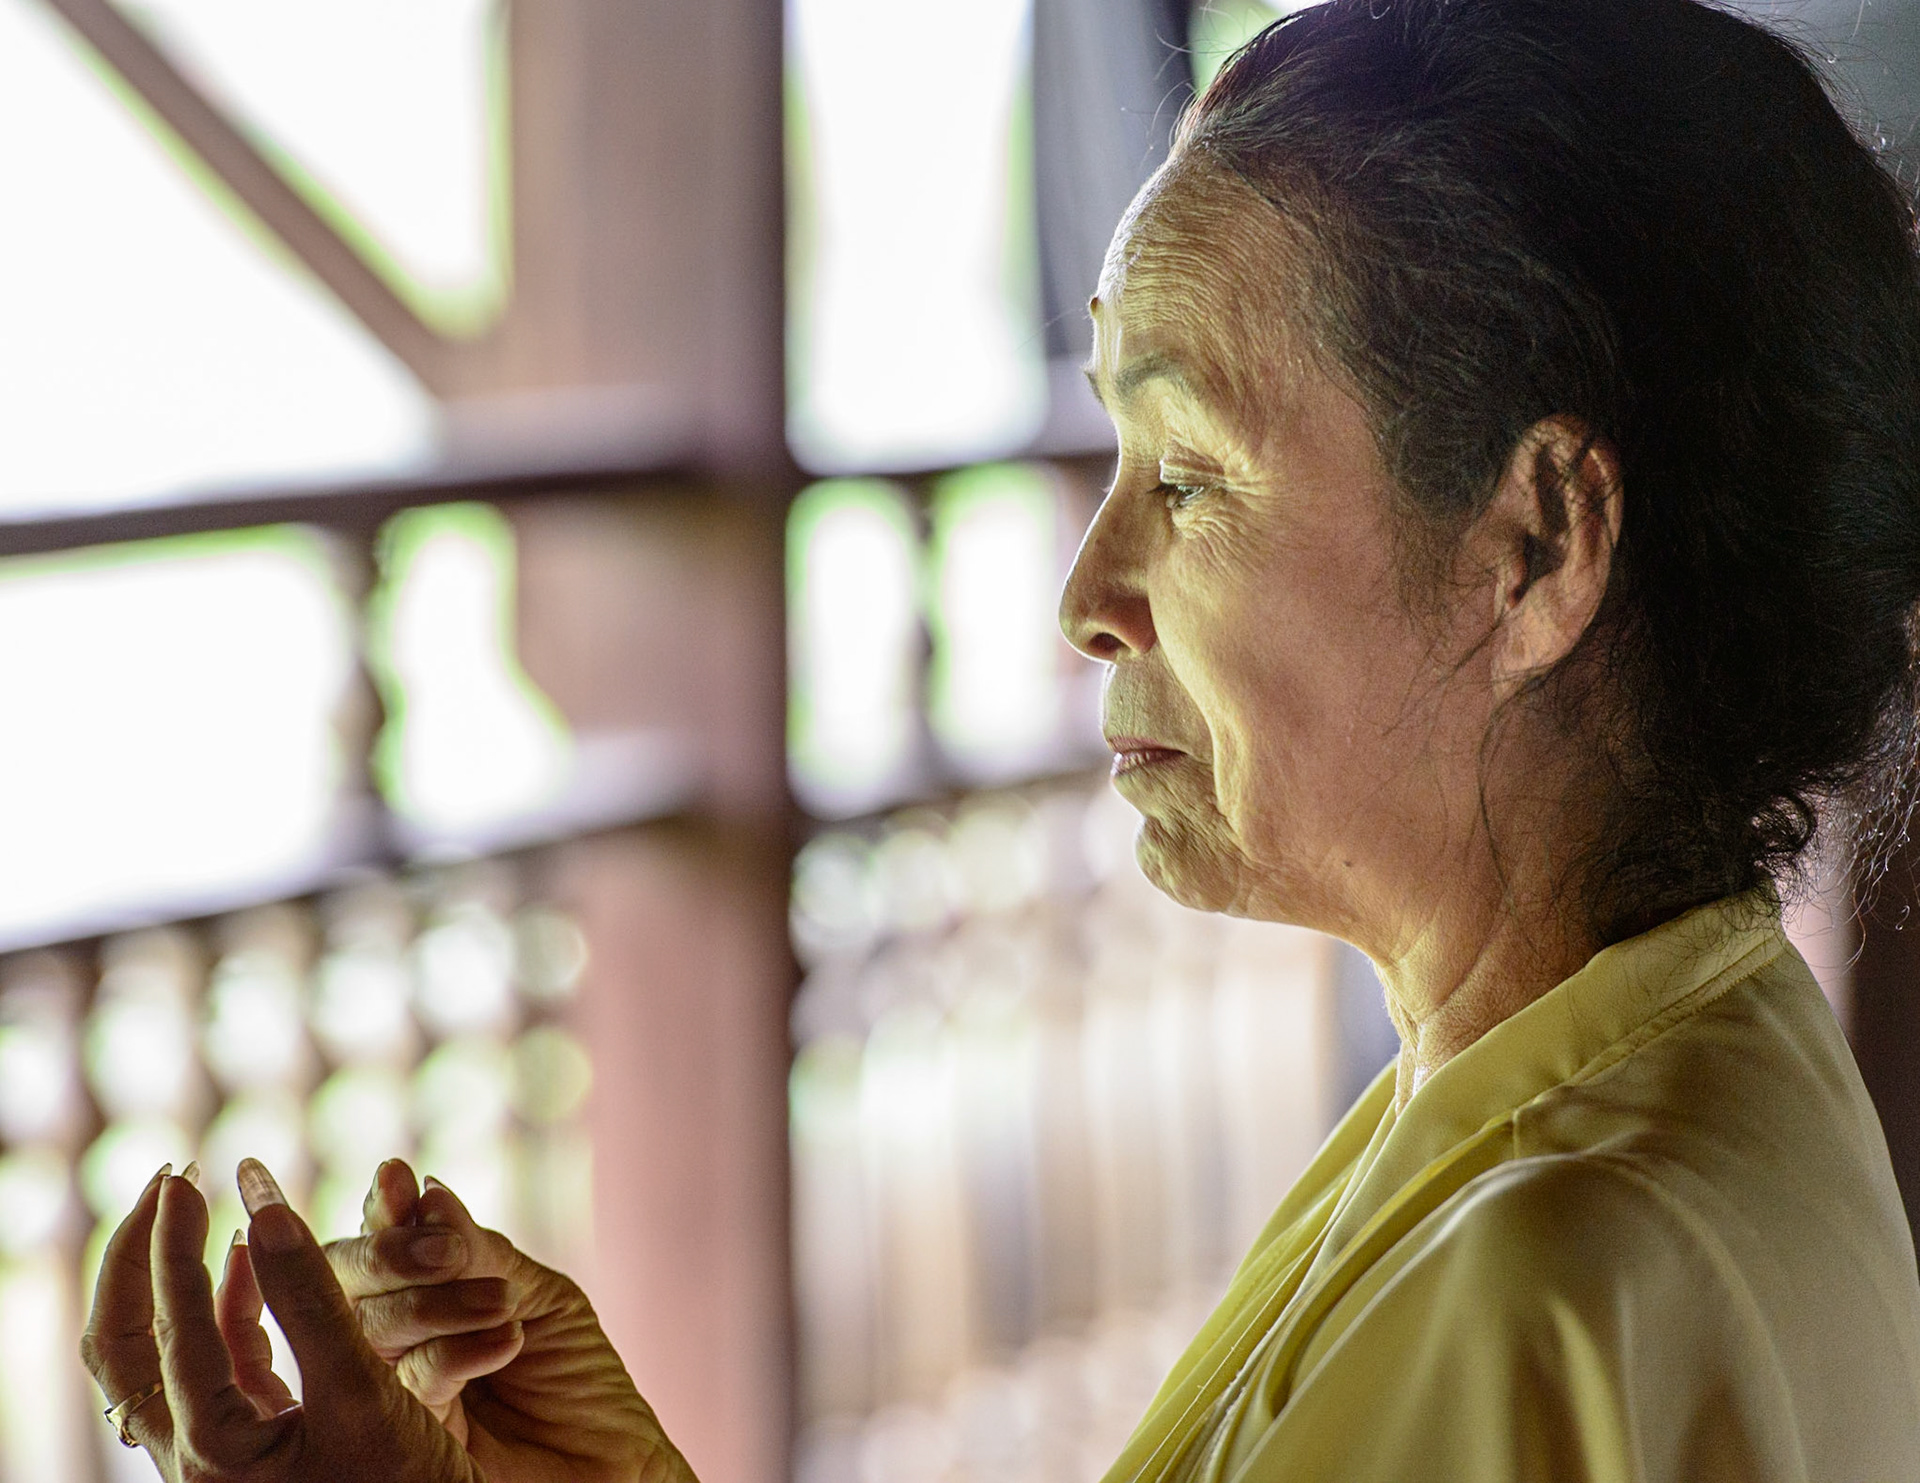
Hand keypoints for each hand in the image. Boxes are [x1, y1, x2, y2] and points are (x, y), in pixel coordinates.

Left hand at [79, 1160, 476, 1482]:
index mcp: (212, 1452)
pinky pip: (217, 1367)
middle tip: (168, 1186)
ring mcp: (226, 1453)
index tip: (190, 1178)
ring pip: (164, 1357)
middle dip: (139, 1260)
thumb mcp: (362, 1393)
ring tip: (196, 1212)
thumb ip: (312, 1299)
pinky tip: (250, 1266)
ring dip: (176, 1280)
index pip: (166, 1329)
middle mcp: (199, 1457)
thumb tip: (262, 1207)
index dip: (171, 1245)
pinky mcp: (260, 1445)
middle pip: (124, 1348)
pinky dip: (225, 1308)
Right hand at [323, 1159, 693, 1482]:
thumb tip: (421, 1189)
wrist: (609, 1459)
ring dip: (434, 1303)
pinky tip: (505, 1338)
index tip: (395, 1178)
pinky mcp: (400, 1436)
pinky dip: (454, 1352)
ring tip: (501, 1300)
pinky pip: (407, 1381)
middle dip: (390, 1254)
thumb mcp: (537, 1296)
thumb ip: (479, 1253)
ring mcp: (389, 1388)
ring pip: (372, 1329)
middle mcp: (391, 1339)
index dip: (383, 1209)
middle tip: (445, 1250)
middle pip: (351, 1284)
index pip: (383, 1242)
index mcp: (422, 1294)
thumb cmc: (576, 1375)